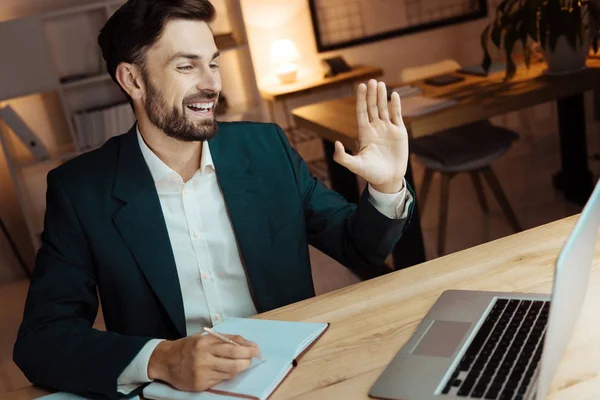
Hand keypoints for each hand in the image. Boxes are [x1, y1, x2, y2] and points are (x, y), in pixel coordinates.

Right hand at [148, 333, 260, 391]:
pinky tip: (223, 370)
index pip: (233, 348)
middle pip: (235, 363)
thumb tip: (249, 344)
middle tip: (252, 358)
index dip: (248, 350)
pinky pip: (220, 381)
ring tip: (238, 363)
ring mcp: (202, 374)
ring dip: (238, 368)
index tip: (257, 350)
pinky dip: (225, 375)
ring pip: (230, 373)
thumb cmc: (188, 347)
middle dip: (247, 361)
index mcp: (205, 343)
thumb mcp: (205, 337)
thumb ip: (227, 339)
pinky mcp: (200, 385)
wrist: (165, 361)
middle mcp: (203, 359)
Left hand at [333, 79, 408, 193]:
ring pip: (384, 109)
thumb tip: (335, 143)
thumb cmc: (370, 173)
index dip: (361, 99)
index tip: (361, 86)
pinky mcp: (399, 132)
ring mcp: (387, 129)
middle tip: (372, 80)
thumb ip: (342, 157)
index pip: (362, 112)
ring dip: (382, 96)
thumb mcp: (354, 165)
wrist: (388, 179)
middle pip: (372, 107)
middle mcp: (375, 128)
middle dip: (372, 94)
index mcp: (364, 133)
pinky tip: (394, 95)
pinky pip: (397, 115)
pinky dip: (396, 105)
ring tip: (380, 84)